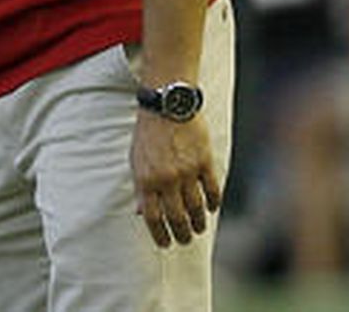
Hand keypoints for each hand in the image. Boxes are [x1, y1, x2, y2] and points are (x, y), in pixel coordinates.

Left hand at [131, 113, 220, 247]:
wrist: (167, 106)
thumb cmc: (148, 134)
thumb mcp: (136, 160)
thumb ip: (140, 187)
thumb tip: (142, 213)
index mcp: (146, 179)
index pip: (153, 217)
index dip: (159, 234)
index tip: (165, 244)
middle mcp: (166, 179)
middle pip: (177, 217)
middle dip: (181, 234)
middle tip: (184, 240)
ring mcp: (187, 171)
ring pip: (196, 208)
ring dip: (198, 223)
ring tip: (198, 229)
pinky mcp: (205, 162)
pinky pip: (212, 191)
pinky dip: (212, 204)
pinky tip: (210, 209)